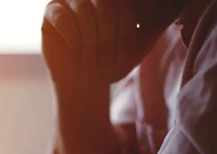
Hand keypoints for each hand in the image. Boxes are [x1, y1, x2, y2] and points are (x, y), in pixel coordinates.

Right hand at [41, 0, 160, 87]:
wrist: (82, 83)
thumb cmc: (108, 66)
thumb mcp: (133, 52)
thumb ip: (149, 32)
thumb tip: (164, 14)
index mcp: (116, 2)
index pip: (125, 10)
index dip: (125, 35)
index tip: (123, 61)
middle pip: (106, 5)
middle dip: (107, 38)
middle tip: (105, 63)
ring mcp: (72, 1)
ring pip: (84, 9)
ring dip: (90, 40)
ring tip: (90, 61)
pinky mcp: (52, 12)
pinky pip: (63, 17)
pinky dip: (72, 37)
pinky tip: (75, 51)